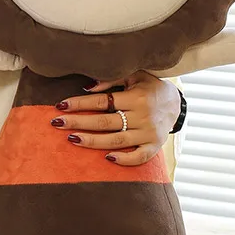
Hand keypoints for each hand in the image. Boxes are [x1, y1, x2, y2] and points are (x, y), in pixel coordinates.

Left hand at [51, 71, 181, 166]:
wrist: (176, 103)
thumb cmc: (149, 87)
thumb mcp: (134, 75)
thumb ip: (112, 80)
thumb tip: (88, 88)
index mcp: (136, 97)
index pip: (102, 102)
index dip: (80, 104)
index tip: (61, 106)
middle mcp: (143, 116)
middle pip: (105, 122)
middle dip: (78, 123)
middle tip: (57, 123)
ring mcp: (149, 133)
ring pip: (116, 141)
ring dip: (92, 141)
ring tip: (71, 139)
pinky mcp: (155, 146)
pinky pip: (139, 157)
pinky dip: (124, 159)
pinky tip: (106, 158)